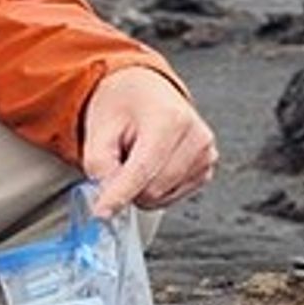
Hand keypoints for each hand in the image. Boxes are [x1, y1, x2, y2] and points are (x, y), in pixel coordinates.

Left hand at [78, 64, 216, 215]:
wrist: (144, 91)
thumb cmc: (122, 105)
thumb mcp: (97, 128)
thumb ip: (99, 165)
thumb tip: (106, 198)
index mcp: (169, 120)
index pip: (142, 170)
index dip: (118, 195)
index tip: (102, 213)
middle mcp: (196, 137)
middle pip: (153, 189)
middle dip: (126, 186)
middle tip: (117, 160)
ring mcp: (206, 155)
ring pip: (162, 198)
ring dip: (140, 187)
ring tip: (136, 157)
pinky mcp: (206, 170)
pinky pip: (172, 197)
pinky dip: (154, 188)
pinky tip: (151, 164)